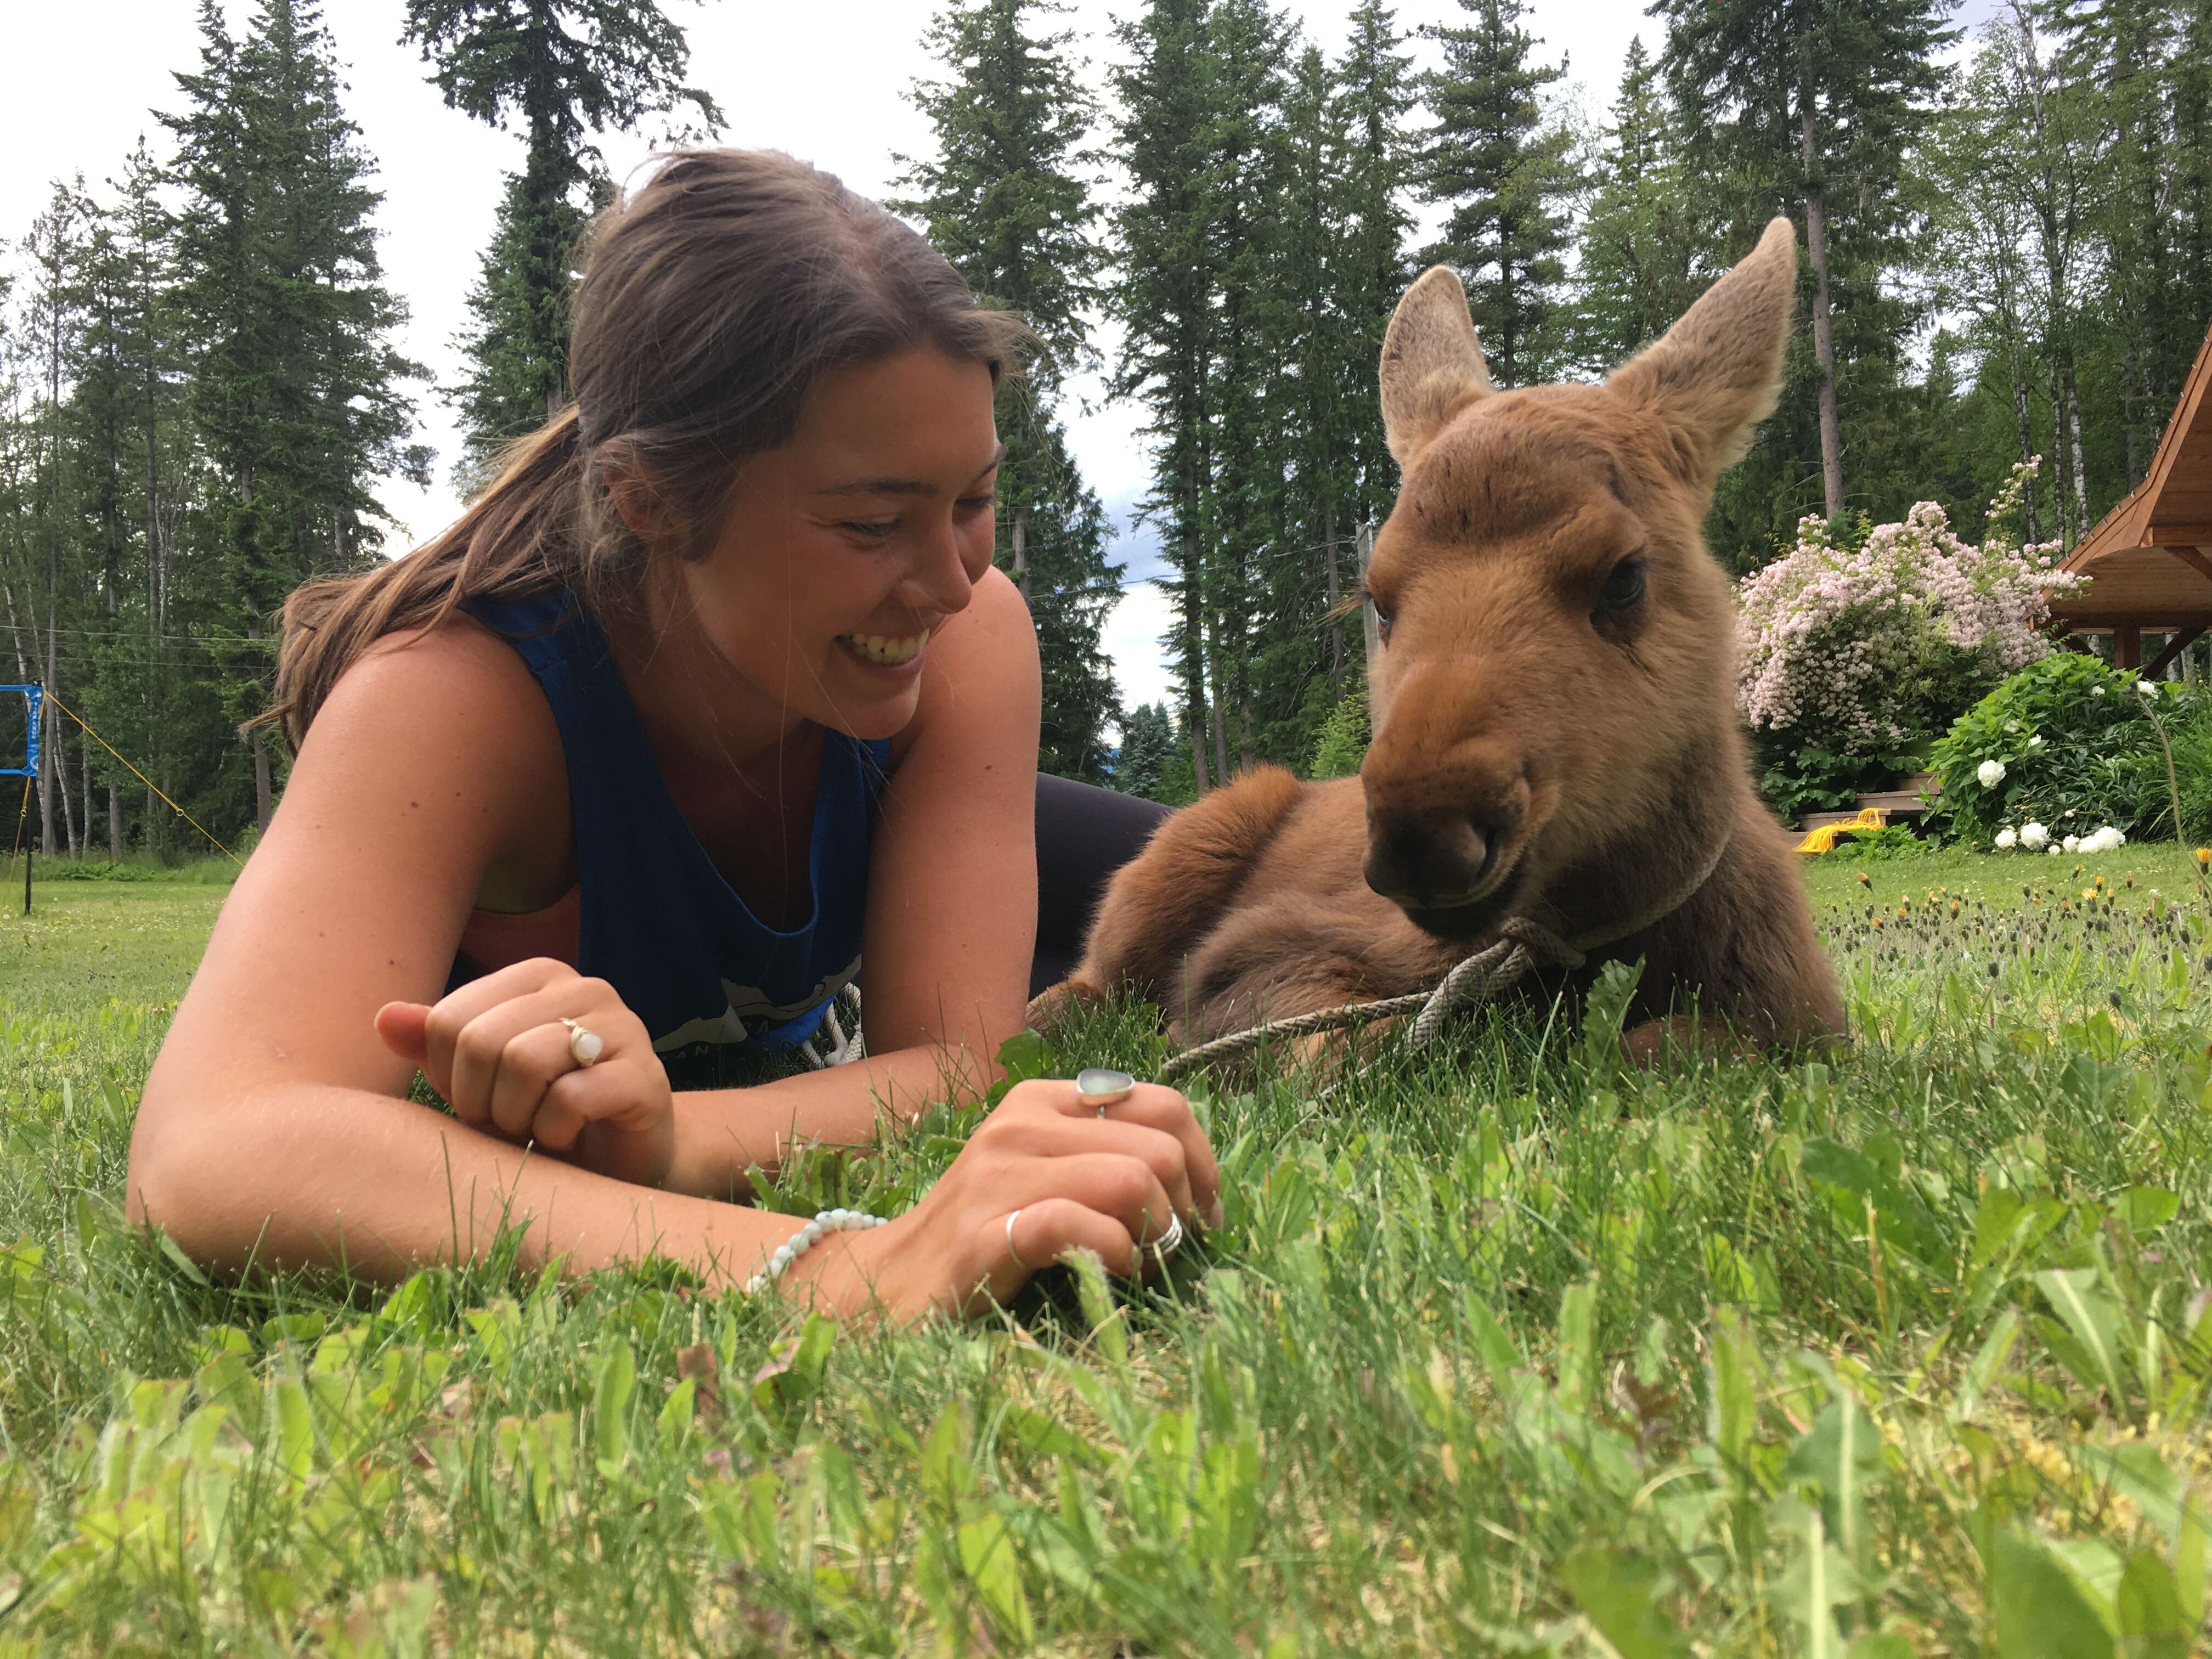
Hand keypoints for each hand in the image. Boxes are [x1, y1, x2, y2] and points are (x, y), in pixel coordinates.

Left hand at [375, 958, 674, 1188]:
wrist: (621, 1162)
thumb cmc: (542, 1115)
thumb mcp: (477, 1081)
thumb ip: (434, 1045)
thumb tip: (384, 1017)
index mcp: (539, 977)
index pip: (450, 1020)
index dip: (447, 1077)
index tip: (479, 1101)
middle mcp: (584, 988)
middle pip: (483, 1040)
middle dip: (480, 1100)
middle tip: (506, 1123)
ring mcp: (623, 1027)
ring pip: (525, 1063)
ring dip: (515, 1118)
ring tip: (535, 1128)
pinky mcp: (644, 1076)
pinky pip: (569, 1101)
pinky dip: (552, 1134)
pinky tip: (568, 1137)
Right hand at [785, 1076, 1223, 1319]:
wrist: (884, 1285)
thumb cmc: (980, 1235)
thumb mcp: (1039, 1172)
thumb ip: (1100, 1153)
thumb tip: (1194, 1176)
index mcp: (1040, 1099)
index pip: (1162, 1102)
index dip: (1204, 1160)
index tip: (1205, 1213)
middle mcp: (1021, 1122)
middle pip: (1161, 1143)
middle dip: (1187, 1204)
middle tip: (1170, 1248)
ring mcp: (1001, 1173)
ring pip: (1133, 1179)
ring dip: (1157, 1233)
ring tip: (1139, 1264)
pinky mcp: (987, 1230)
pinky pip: (1085, 1226)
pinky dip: (1118, 1256)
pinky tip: (1109, 1275)